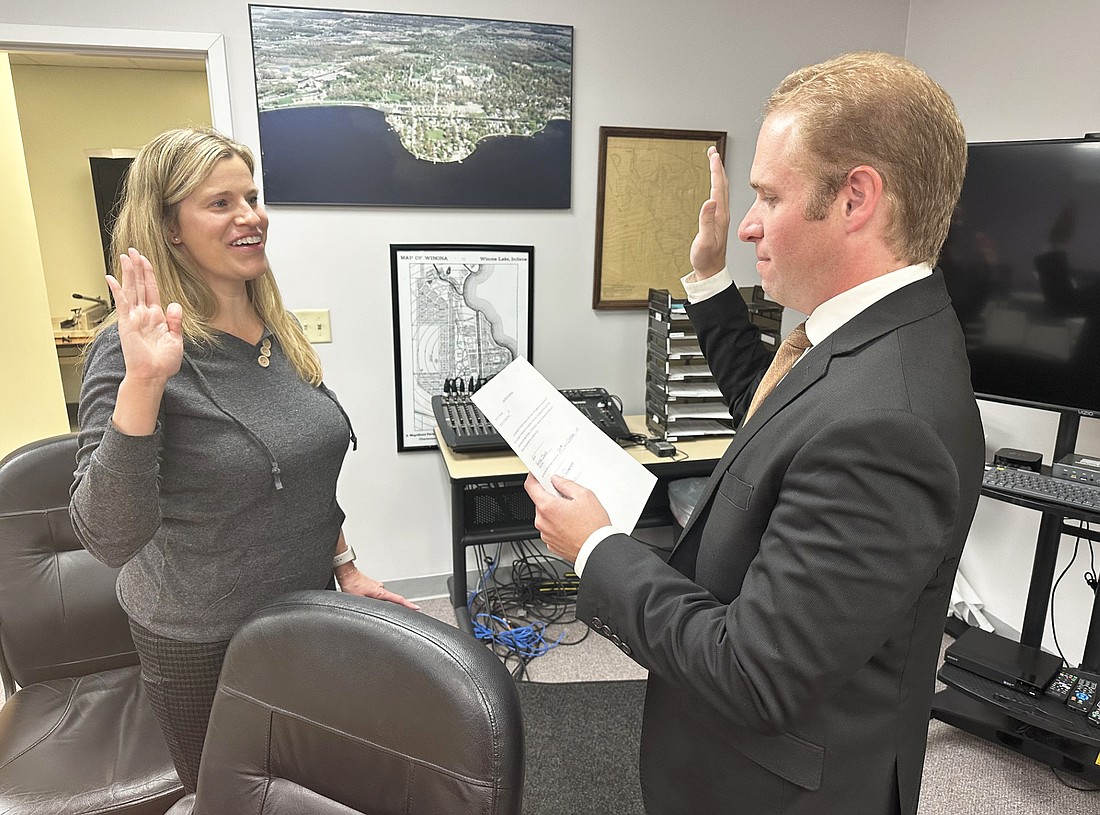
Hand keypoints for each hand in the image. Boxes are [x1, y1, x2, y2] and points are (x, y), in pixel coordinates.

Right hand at [106, 248, 183, 384]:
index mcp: (156, 317)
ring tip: (125, 256)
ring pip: (131, 290)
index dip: (149, 274)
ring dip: (128, 273)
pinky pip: (122, 304)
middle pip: (140, 285)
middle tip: (133, 250)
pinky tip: (112, 278)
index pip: (152, 290)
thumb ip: (176, 321)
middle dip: (137, 267)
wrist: (153, 376)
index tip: (146, 259)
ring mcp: (134, 318)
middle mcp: (144, 314)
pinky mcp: (127, 324)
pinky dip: (117, 290)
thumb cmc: (163, 363)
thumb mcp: (176, 339)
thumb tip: (174, 304)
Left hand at [336, 566, 420, 609]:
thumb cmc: (351, 583)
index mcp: (380, 592)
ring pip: (382, 597)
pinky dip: (376, 598)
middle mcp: (380, 587)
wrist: (346, 573)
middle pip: (391, 599)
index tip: (416, 608)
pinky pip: (378, 594)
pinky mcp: (372, 585)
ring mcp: (377, 586)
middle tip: (389, 611)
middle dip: (391, 606)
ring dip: (379, 602)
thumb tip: (375, 610)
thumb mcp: (360, 599)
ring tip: (370, 604)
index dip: (408, 605)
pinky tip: (367, 599)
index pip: (397, 599)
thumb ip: (369, 605)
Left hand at [524, 473, 610, 562]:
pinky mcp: (551, 544)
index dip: (533, 477)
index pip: (531, 487)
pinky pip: (550, 529)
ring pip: (545, 516)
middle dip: (551, 497)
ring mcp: (546, 534)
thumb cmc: (593, 526)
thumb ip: (566, 484)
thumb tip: (557, 480)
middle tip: (567, 497)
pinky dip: (558, 525)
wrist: (597, 550)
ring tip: (573, 514)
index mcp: (547, 507)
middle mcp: (542, 522)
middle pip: (540, 502)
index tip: (537, 474)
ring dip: (555, 512)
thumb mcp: (584, 496)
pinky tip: (572, 525)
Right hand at [688, 146, 730, 278]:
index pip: (719, 186)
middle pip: (722, 184)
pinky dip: (716, 185)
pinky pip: (719, 197)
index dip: (715, 169)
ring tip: (713, 162)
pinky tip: (714, 185)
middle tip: (712, 152)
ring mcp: (721, 216)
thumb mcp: (705, 240)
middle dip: (717, 166)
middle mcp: (722, 213)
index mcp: (720, 215)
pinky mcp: (718, 220)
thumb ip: (706, 221)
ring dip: (717, 174)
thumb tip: (709, 201)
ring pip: (722, 189)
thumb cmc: (707, 258)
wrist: (711, 271)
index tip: (712, 154)